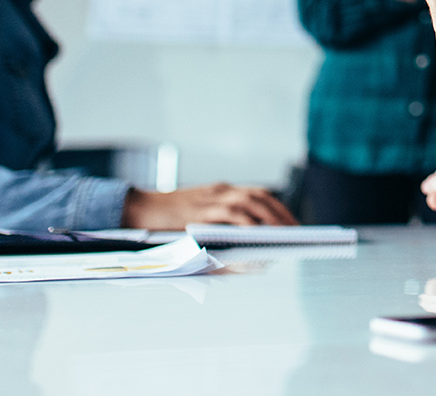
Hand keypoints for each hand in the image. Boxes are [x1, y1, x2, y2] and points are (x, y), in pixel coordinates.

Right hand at [121, 183, 296, 229]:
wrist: (138, 209)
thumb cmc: (169, 219)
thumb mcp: (199, 213)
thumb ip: (222, 222)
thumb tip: (250, 245)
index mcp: (222, 191)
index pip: (259, 194)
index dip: (279, 207)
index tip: (296, 223)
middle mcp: (219, 191)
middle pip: (260, 197)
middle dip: (281, 214)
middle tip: (297, 231)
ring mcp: (209, 200)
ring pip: (248, 203)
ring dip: (268, 218)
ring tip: (283, 235)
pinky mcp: (199, 212)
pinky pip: (228, 216)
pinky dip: (246, 224)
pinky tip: (258, 235)